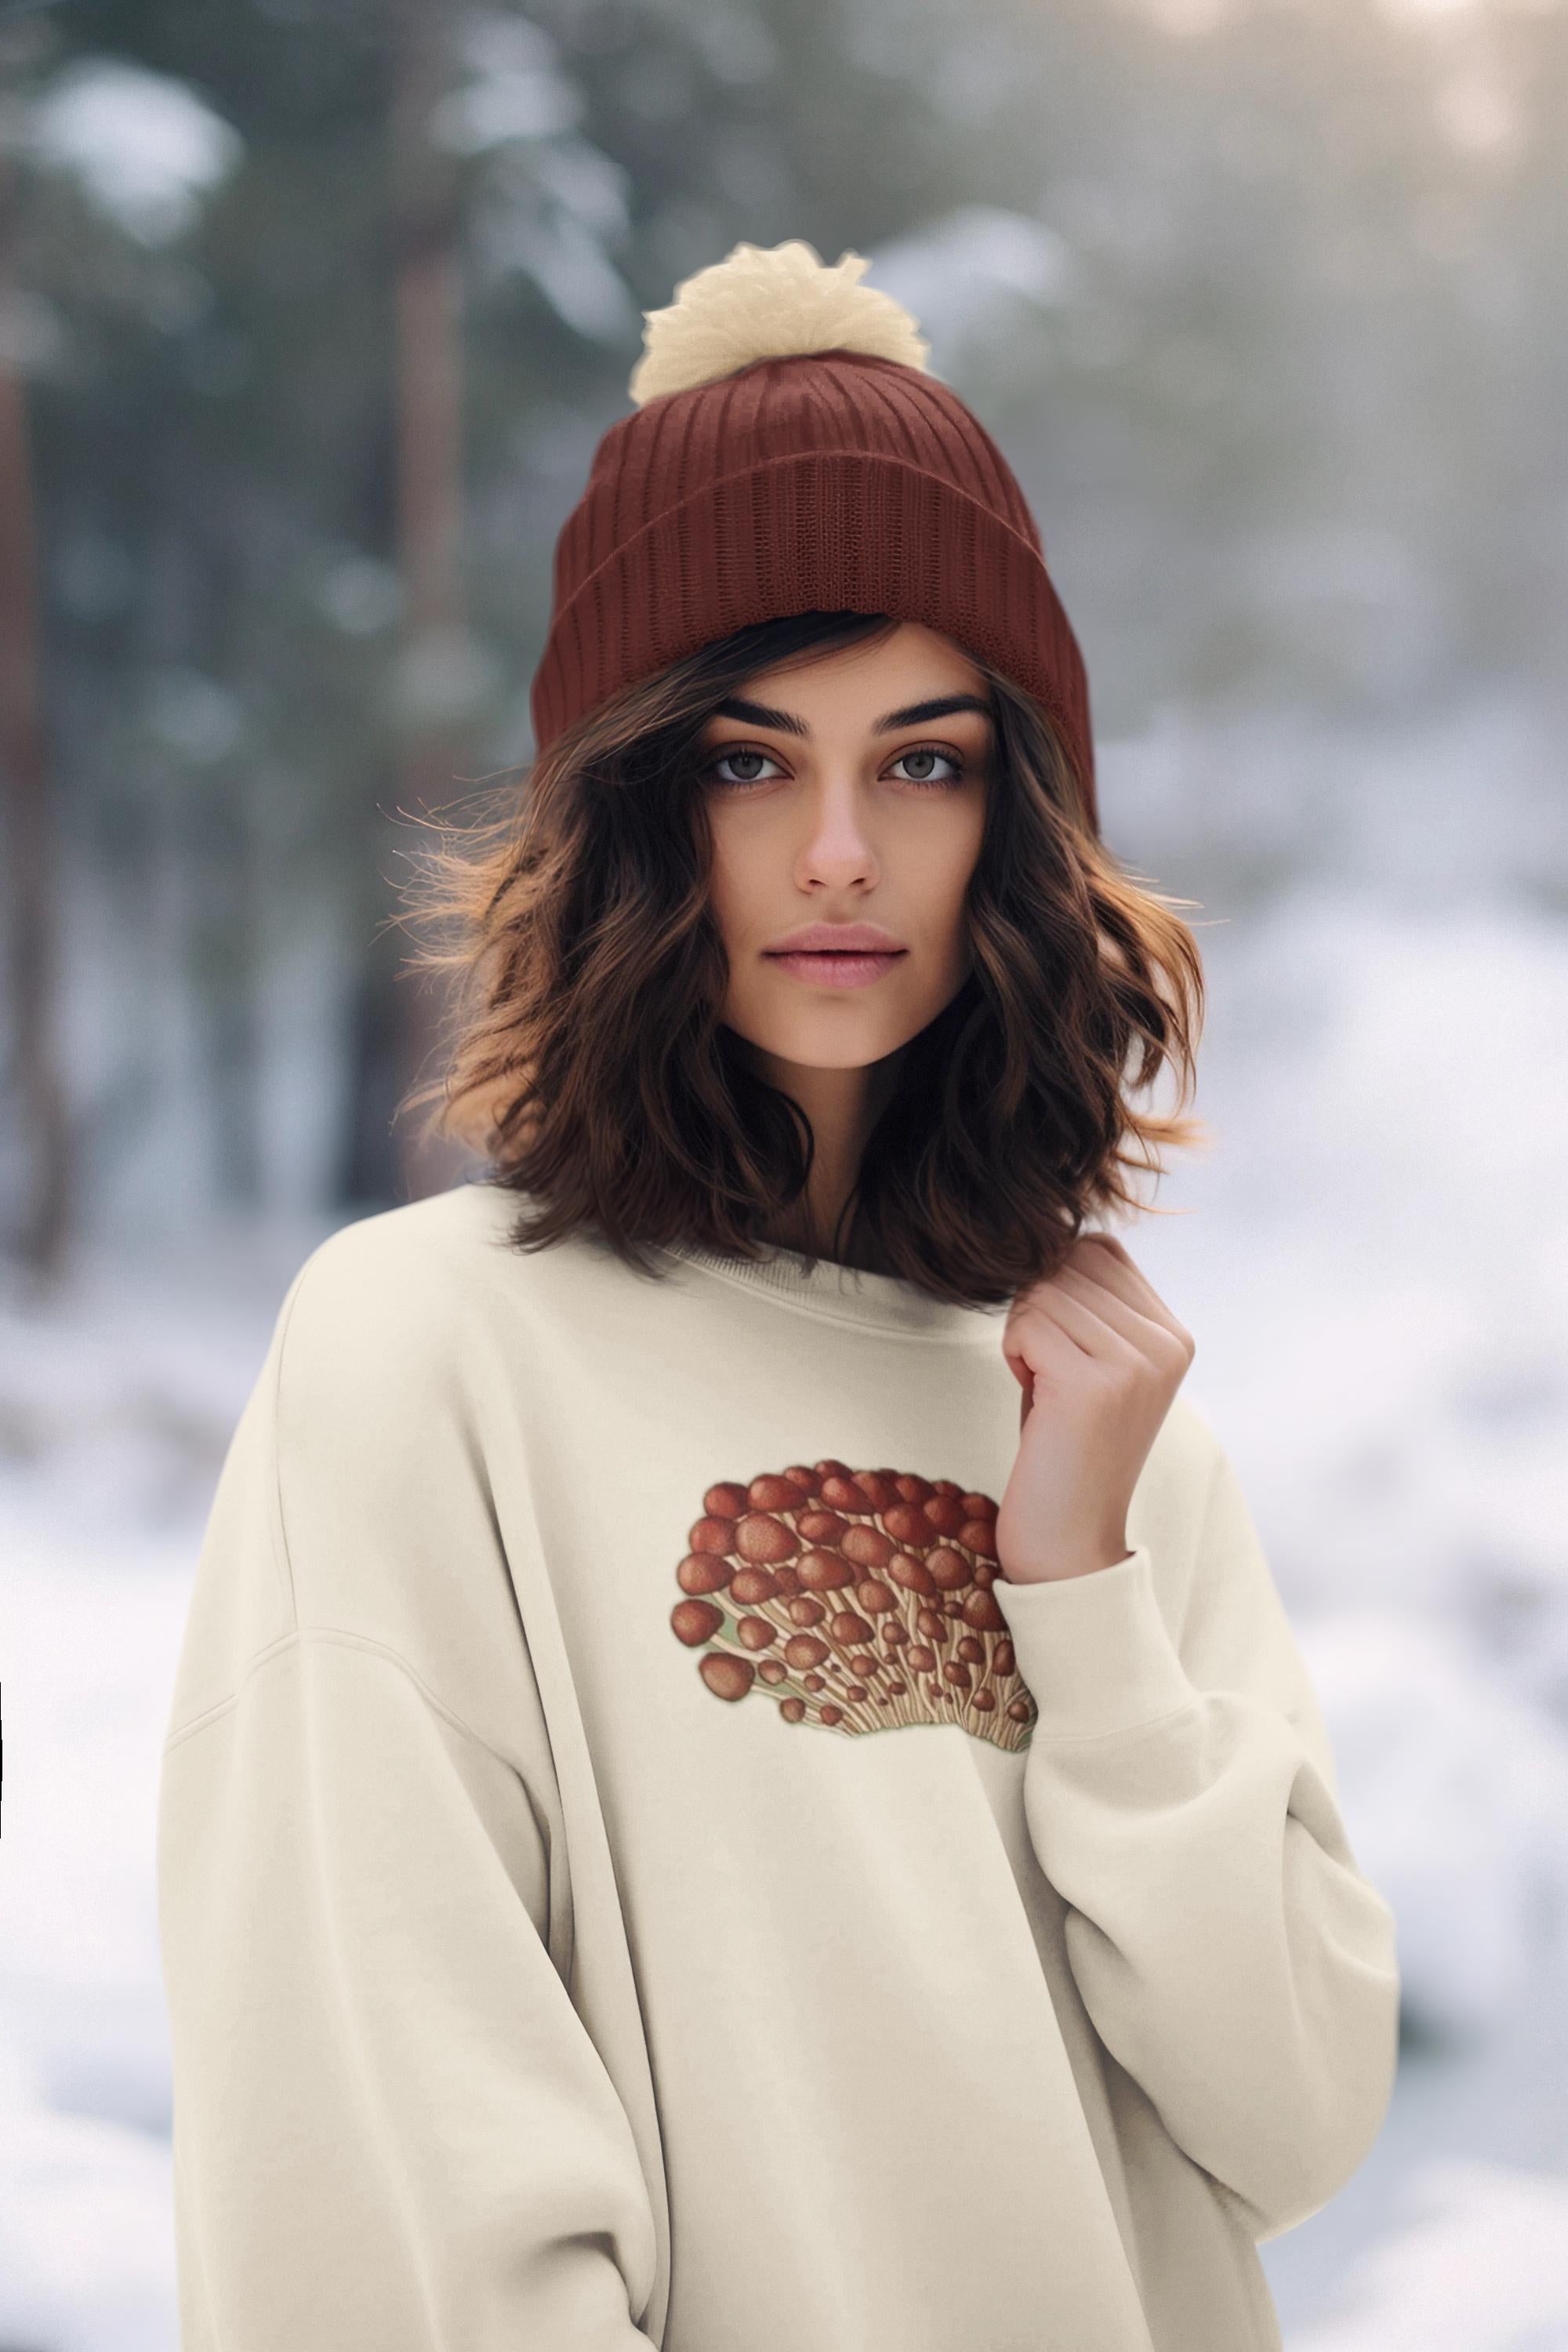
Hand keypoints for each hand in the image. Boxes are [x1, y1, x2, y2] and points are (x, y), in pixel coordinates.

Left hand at [994, 1233, 1194, 1584]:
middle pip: (1065, 1263)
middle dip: (1036, 1310)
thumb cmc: (1063, 1444)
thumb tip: (1055, 1228)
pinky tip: (1034, 1400)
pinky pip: (1024, 1325)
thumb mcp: (1094, 1361)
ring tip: (1044, 1391)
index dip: (1057, 1288)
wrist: (1069, 1538)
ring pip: (1040, 1292)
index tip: (1062, 1352)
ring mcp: (1136, 1364)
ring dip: (1021, 1337)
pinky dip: (1013, 1356)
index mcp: (1174, 1334)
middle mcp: (1166, 1343)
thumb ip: (1092, 1301)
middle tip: (1048, 1375)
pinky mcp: (1095, 1386)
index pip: (1098, 1249)